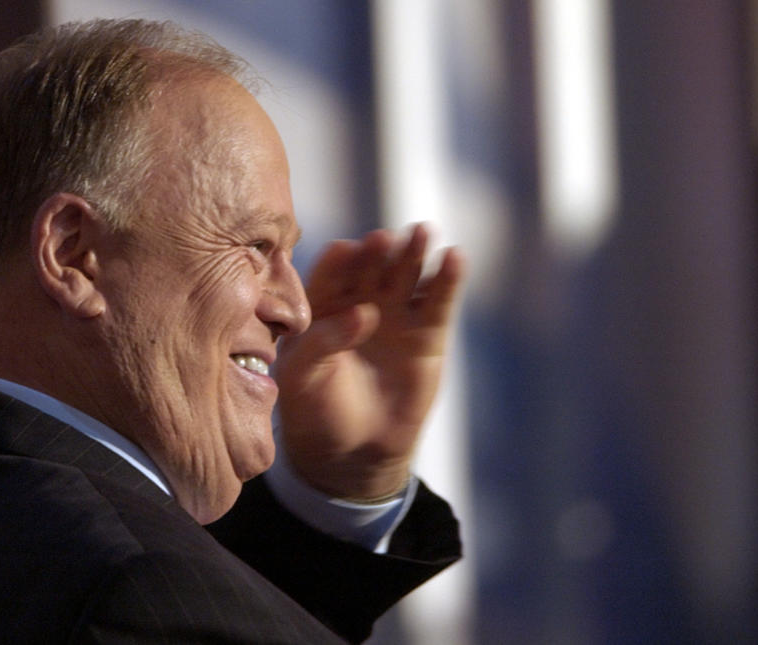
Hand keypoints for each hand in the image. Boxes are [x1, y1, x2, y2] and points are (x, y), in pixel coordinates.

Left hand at [275, 224, 463, 500]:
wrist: (351, 450)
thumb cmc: (314, 409)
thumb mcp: (302, 376)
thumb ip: (322, 342)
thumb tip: (363, 314)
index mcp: (320, 303)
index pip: (330, 273)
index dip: (339, 261)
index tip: (347, 251)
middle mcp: (359, 299)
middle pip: (372, 265)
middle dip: (378, 251)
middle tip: (385, 239)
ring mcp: (395, 313)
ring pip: (407, 274)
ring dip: (415, 252)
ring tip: (423, 233)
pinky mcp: (428, 331)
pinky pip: (438, 300)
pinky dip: (448, 279)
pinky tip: (455, 258)